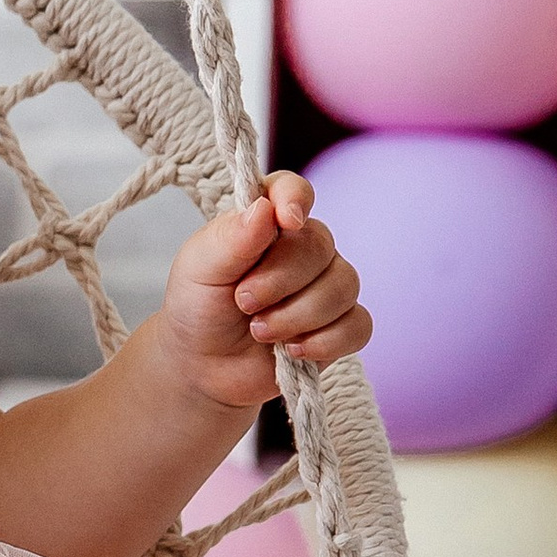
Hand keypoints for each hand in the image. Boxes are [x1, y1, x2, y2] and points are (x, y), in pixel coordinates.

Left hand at [158, 169, 370, 413]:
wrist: (201, 365)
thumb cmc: (199, 307)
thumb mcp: (199, 269)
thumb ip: (231, 238)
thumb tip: (266, 208)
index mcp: (267, 222)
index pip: (293, 191)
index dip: (295, 198)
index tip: (287, 221)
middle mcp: (303, 249)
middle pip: (320, 246)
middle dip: (280, 280)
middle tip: (243, 302)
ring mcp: (325, 287)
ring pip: (343, 287)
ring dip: (297, 316)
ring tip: (259, 331)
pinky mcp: (338, 327)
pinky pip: (357, 326)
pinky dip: (325, 342)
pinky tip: (292, 350)